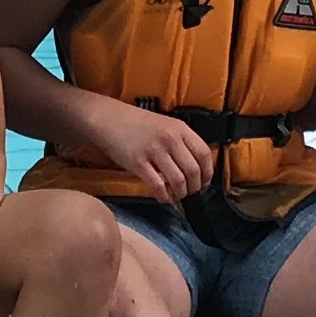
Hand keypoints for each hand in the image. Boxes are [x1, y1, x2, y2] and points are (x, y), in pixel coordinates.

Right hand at [91, 104, 215, 202]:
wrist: (107, 118)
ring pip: (178, 180)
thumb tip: (195, 165)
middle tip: (190, 192)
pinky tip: (163, 198)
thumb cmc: (135, 122)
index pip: (204, 154)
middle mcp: (169, 139)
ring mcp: (153, 151)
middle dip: (195, 187)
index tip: (205, 182)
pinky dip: (164, 196)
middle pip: (193, 170)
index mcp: (179, 128)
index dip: (208, 172)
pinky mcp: (138, 163)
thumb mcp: (164, 124)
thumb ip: (180, 140)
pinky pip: (157, 185)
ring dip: (180, 193)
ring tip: (177, 196)